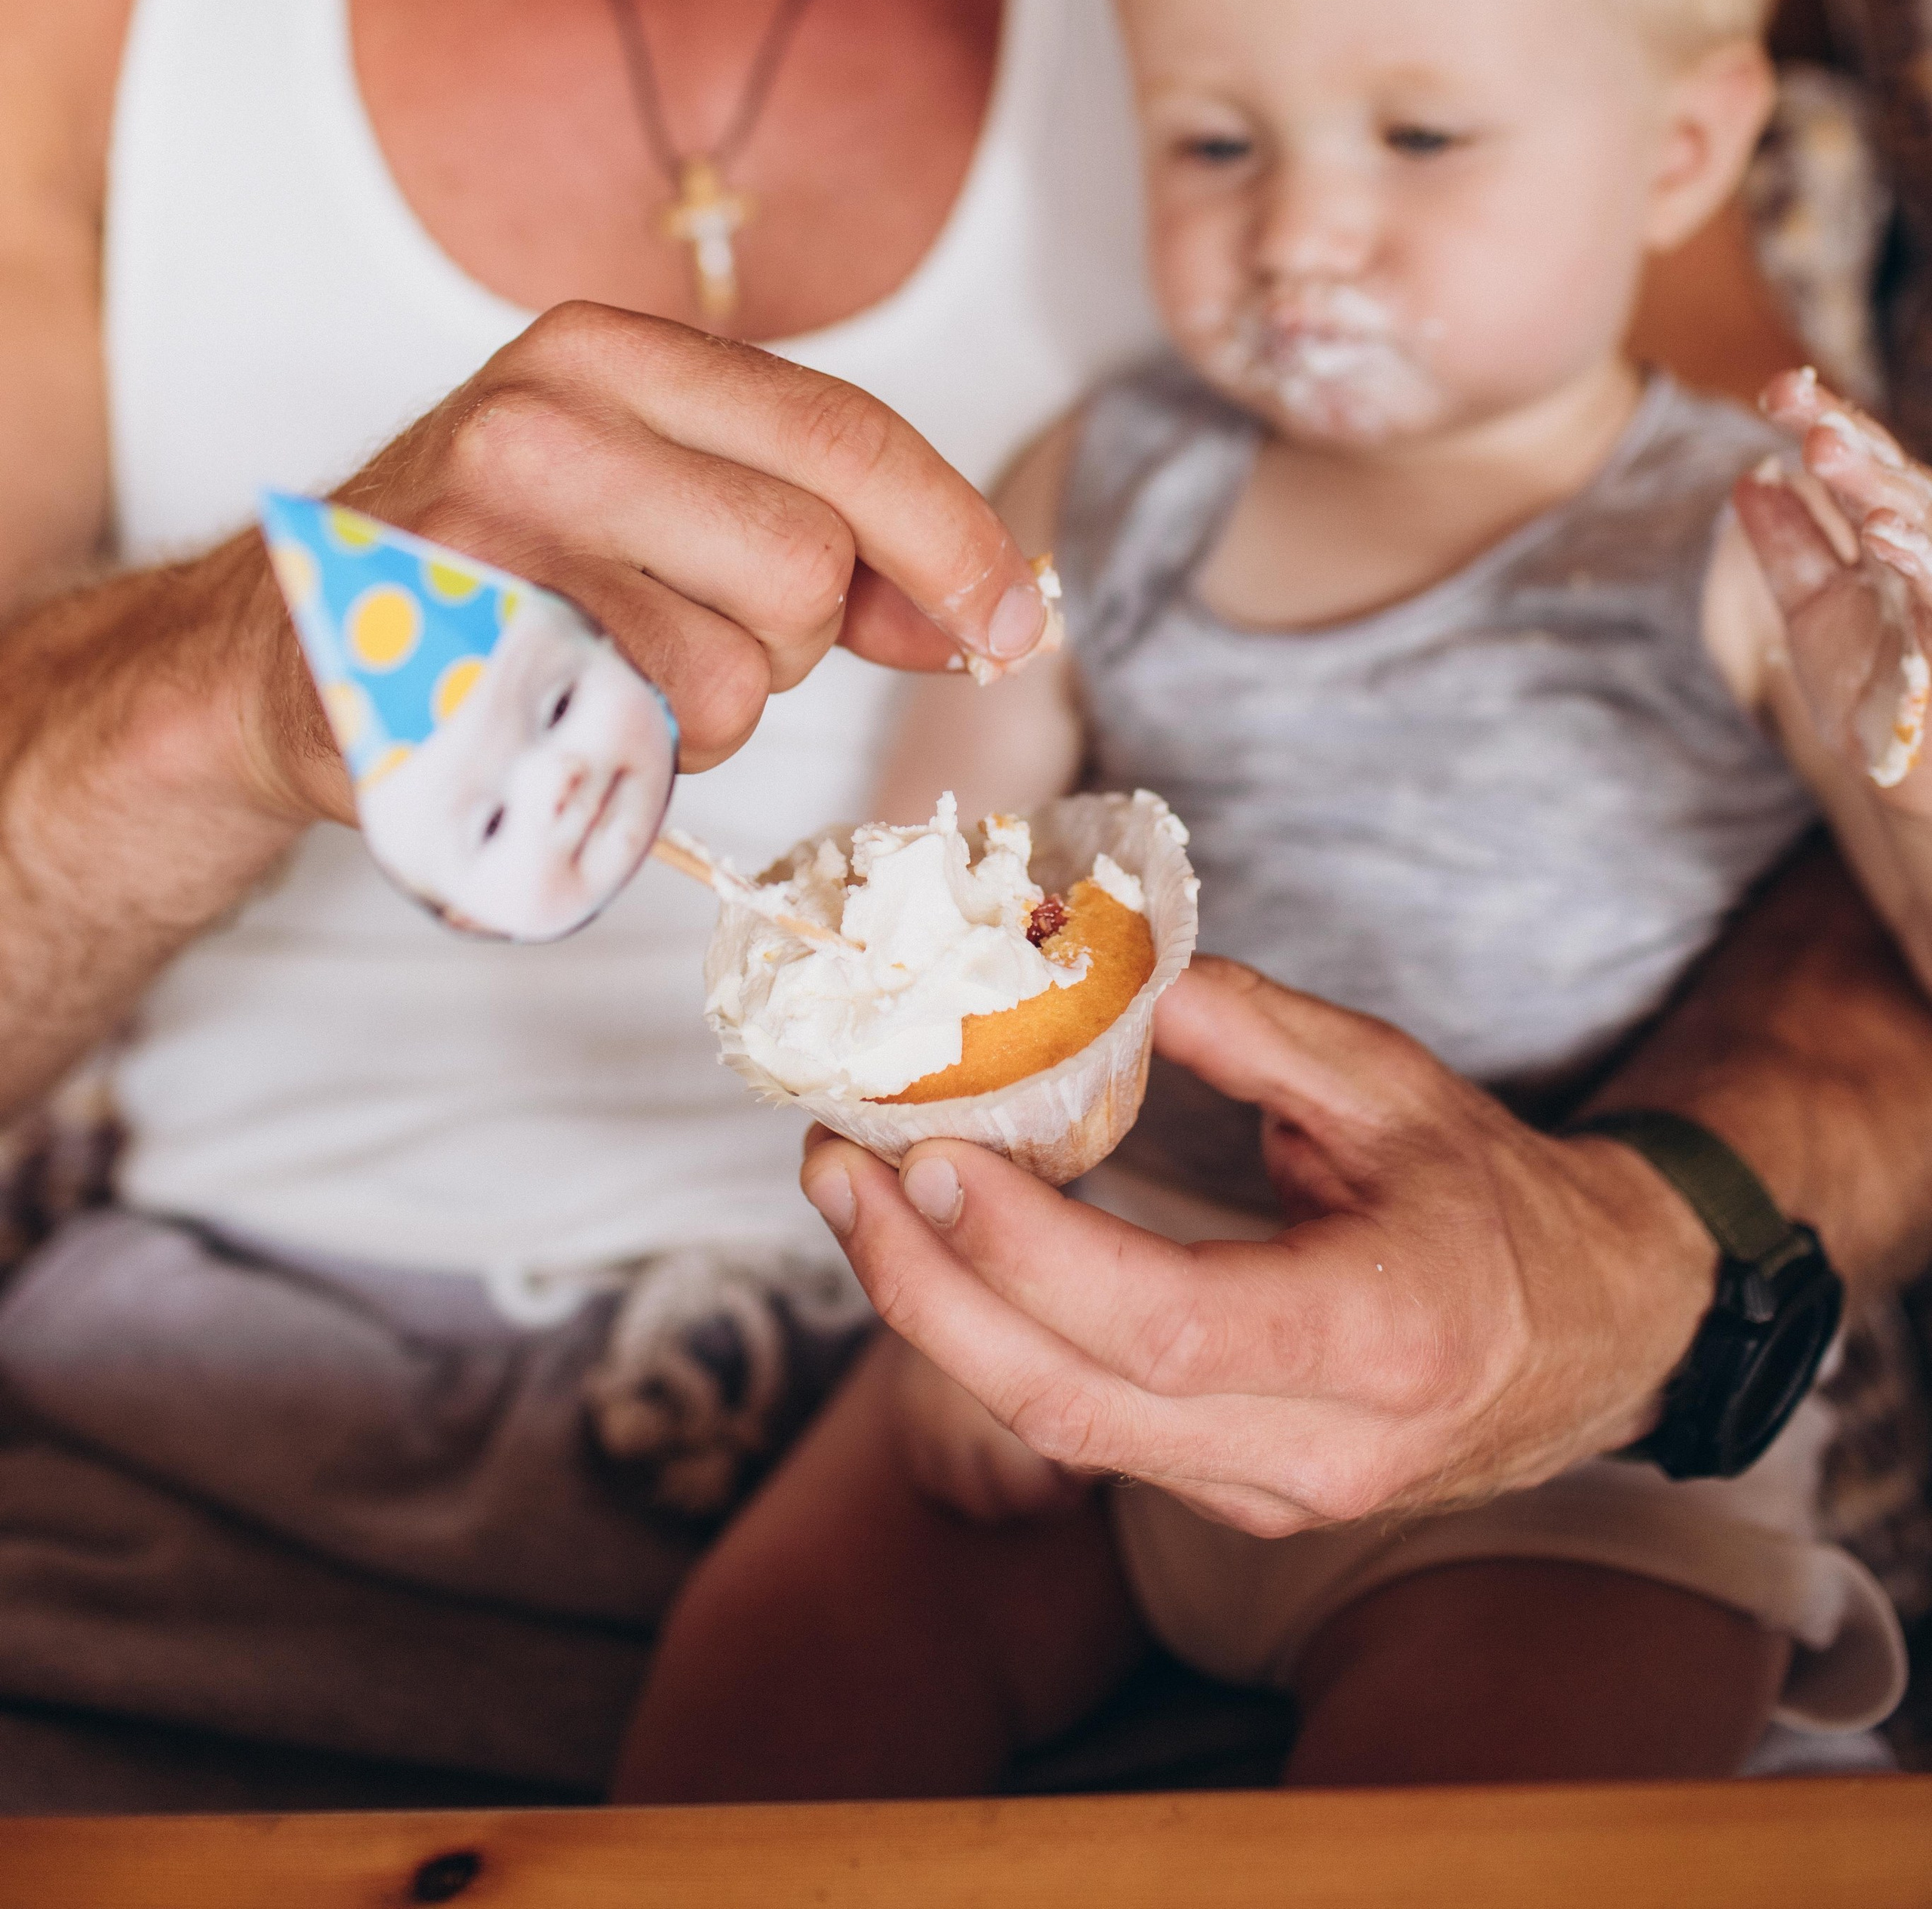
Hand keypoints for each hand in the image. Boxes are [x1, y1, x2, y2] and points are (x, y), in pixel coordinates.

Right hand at [240, 303, 1052, 820]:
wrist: (280, 649)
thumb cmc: (499, 572)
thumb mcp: (653, 499)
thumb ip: (821, 536)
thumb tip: (992, 609)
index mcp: (605, 351)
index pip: (840, 436)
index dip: (949, 538)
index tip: (1011, 618)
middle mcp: (539, 418)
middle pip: (808, 564)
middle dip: (791, 638)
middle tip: (688, 631)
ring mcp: (481, 541)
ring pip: (739, 672)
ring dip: (709, 713)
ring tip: (609, 676)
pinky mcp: (449, 669)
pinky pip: (639, 747)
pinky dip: (633, 763)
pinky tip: (565, 720)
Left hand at [801, 962, 1717, 1535]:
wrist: (1603, 1336)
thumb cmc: (1500, 1200)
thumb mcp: (1396, 1085)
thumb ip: (1252, 1029)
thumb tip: (1107, 972)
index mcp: (1381, 1338)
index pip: (1162, 1326)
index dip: (1029, 1252)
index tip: (931, 1153)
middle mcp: (1322, 1448)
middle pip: (1072, 1402)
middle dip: (925, 1289)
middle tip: (840, 1168)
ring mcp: (1274, 1494)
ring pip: (1060, 1430)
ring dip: (934, 1317)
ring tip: (856, 1195)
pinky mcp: (1234, 1497)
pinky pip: (1086, 1430)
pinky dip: (994, 1339)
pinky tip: (939, 1251)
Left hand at [1738, 369, 1931, 794]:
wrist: (1913, 773)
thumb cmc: (1874, 688)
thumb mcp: (1814, 608)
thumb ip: (1789, 546)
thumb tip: (1749, 480)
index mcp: (1889, 534)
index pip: (1859, 462)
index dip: (1822, 420)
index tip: (1777, 388)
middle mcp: (1923, 550)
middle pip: (1889, 479)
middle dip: (1845, 438)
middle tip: (1794, 400)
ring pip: (1921, 520)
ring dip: (1876, 486)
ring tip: (1826, 448)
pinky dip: (1919, 556)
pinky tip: (1883, 533)